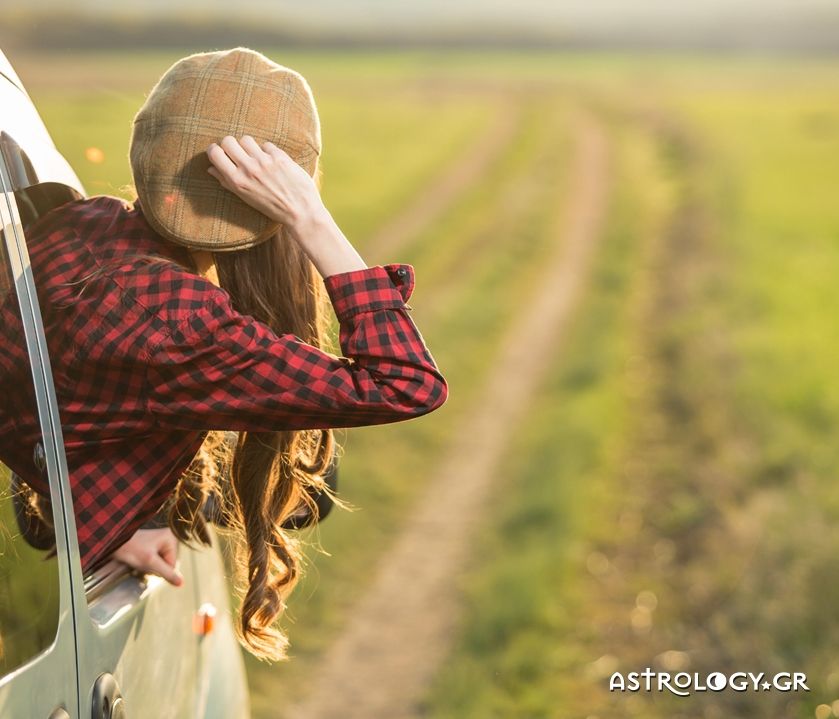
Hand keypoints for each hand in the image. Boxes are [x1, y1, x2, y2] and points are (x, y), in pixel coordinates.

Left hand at [111, 528, 183, 586]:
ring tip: (140, 560)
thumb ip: (167, 573)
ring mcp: (162, 542)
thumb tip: (181, 583)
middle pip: (168, 564)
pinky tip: (140, 560)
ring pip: (162, 565)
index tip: (147, 562)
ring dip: (151, 567)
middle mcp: (169, 539)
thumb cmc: (131, 550)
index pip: (173, 565)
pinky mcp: (155, 546)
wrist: (114, 543)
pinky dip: (148, 565)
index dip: (160, 569)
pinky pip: (157, 562)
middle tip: (143, 561)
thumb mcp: (150, 562)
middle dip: (155, 568)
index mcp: (171, 538)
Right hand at [206, 135, 323, 231]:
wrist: (300, 212)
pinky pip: (266, 145)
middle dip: (230, 145)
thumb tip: (211, 168)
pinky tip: (273, 162)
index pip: (215, 153)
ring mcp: (264, 162)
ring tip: (256, 157)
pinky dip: (268, 151)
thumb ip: (227, 182)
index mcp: (237, 181)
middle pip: (228, 141)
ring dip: (249, 146)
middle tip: (238, 153)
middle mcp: (248, 169)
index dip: (215, 150)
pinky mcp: (280, 157)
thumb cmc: (272, 208)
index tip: (220, 152)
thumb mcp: (246, 198)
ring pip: (246, 139)